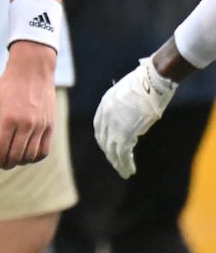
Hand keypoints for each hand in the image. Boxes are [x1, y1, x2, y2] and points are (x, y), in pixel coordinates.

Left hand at [0, 40, 55, 169]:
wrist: (32, 72)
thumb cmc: (7, 86)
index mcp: (9, 119)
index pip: (0, 149)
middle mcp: (26, 125)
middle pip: (16, 156)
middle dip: (6, 164)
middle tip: (0, 164)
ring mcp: (41, 127)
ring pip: (30, 156)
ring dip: (20, 162)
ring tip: (12, 159)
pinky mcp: (50, 127)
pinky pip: (44, 151)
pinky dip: (34, 157)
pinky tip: (26, 155)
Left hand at [94, 56, 177, 178]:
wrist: (152, 80)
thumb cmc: (146, 84)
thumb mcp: (128, 93)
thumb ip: (124, 107)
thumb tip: (130, 118)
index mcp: (105, 104)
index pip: (99, 126)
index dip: (103, 138)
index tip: (107, 146)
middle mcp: (106, 115)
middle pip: (103, 139)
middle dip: (108, 152)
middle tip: (115, 162)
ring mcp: (114, 124)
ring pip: (112, 149)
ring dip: (117, 162)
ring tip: (123, 172)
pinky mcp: (125, 132)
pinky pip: (123, 152)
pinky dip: (125, 163)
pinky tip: (129, 170)